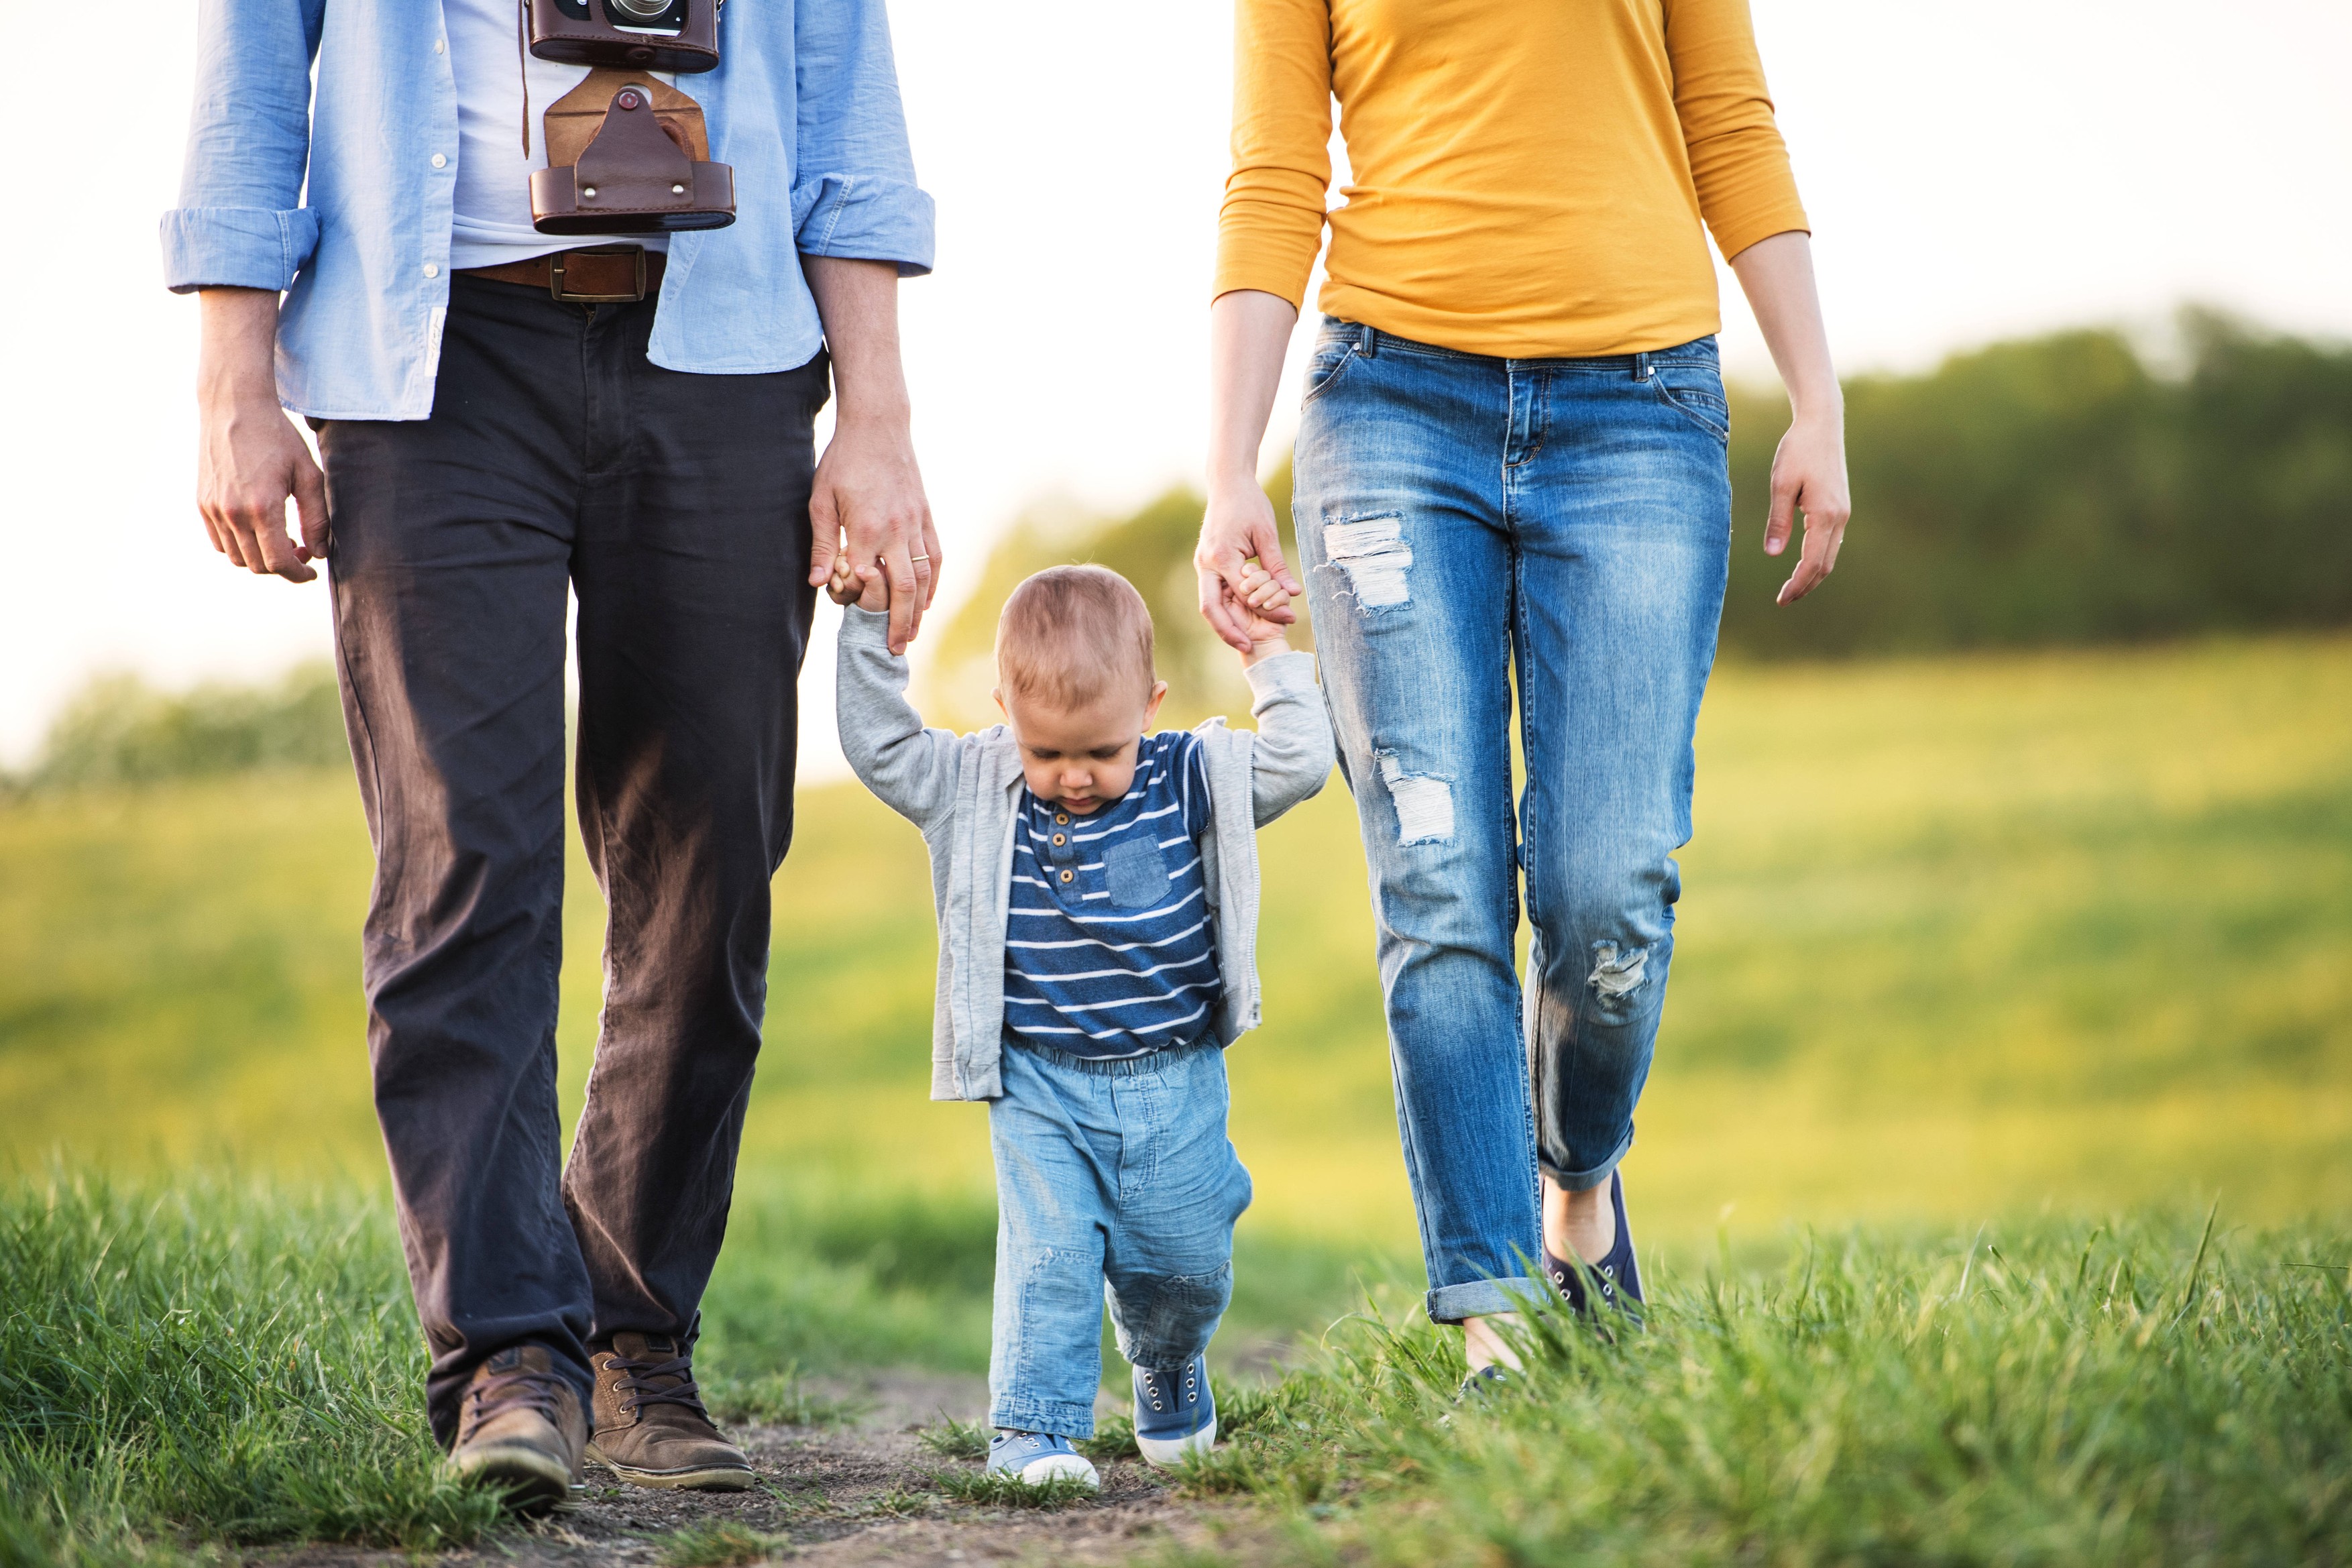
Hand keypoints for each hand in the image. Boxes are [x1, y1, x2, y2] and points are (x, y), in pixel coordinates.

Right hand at [196, 288, 326, 582]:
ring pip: (236, 558)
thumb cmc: (277, 438)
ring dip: (260, 558)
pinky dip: (240, 546)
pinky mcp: (201, 502)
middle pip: (257, 565)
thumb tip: (321, 552)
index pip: (278, 562)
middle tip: (301, 550)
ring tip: (281, 539)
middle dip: (282, 566)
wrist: (234, 407)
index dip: (298, 575)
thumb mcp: (308, 474)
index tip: (311, 572)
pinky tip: (258, 529)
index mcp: (262, 507)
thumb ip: (317, 518)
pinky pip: (220, 542)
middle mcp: (233, 513)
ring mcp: (212, 509)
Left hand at [806, 409, 937, 653]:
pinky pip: (936, 556)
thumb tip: (819, 583)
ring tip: (913, 634)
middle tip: (895, 650)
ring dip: (919, 610)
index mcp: (865, 529)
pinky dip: (933, 583)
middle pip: (903, 590)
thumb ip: (822, 544)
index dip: (859, 602)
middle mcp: (895, 531)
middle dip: (899, 624)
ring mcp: (915, 525)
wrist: (878, 426)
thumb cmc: (843, 462)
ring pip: (924, 577)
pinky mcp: (926, 516)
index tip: (849, 613)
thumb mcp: (821, 500)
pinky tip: (927, 600)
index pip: (867, 581)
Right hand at [1195, 475, 1301, 653]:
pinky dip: (1225, 610)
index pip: (1243, 594)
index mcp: (1221, 555)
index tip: (1289, 618)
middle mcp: (1206, 564)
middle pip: (1210, 608)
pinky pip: (1213, 594)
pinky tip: (1241, 621)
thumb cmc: (1249, 505)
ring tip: (1245, 640)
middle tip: (1248, 646)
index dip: (1266, 609)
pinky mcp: (1206, 565)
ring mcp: (1203, 565)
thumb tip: (1293, 594)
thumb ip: (1277, 566)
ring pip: (1208, 605)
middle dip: (1227, 631)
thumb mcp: (1267, 534)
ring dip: (1224, 624)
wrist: (1227, 486)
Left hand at [1724, 231, 1849, 606]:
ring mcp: (1843, 513)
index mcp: (1825, 515)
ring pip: (1830, 555)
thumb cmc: (1797, 450)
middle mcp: (1840, 517)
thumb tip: (1773, 555)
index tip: (1781, 600)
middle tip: (1783, 600)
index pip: (1812, 563)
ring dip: (1812, 574)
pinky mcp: (1840, 507)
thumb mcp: (1781, 484)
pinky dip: (1818, 559)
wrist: (1821, 423)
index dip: (1797, 585)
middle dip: (1805, 585)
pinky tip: (1802, 564)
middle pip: (1825, 565)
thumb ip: (1778, 521)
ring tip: (1791, 588)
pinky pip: (1830, 542)